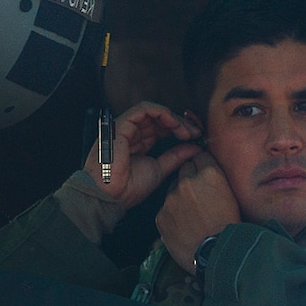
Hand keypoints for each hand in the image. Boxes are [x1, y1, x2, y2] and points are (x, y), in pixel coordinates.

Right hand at [85, 100, 202, 211]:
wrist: (110, 197)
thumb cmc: (128, 188)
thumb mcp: (159, 169)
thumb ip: (176, 157)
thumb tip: (195, 148)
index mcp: (138, 144)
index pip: (160, 128)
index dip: (178, 129)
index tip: (194, 137)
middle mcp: (131, 133)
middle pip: (158, 118)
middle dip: (179, 123)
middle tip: (195, 132)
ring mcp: (125, 128)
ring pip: (152, 112)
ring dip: (173, 118)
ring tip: (186, 130)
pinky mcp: (121, 125)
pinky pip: (143, 109)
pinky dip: (162, 112)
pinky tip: (174, 123)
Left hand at [157, 151, 241, 273]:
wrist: (218, 254)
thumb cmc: (229, 227)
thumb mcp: (231, 195)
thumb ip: (216, 179)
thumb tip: (206, 170)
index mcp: (209, 174)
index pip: (200, 156)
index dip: (202, 166)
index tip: (204, 173)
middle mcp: (187, 181)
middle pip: (184, 169)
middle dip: (189, 178)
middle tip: (198, 196)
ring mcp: (171, 198)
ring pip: (172, 190)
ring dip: (179, 197)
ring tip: (192, 215)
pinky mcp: (161, 215)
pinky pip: (165, 209)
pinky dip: (172, 215)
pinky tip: (184, 226)